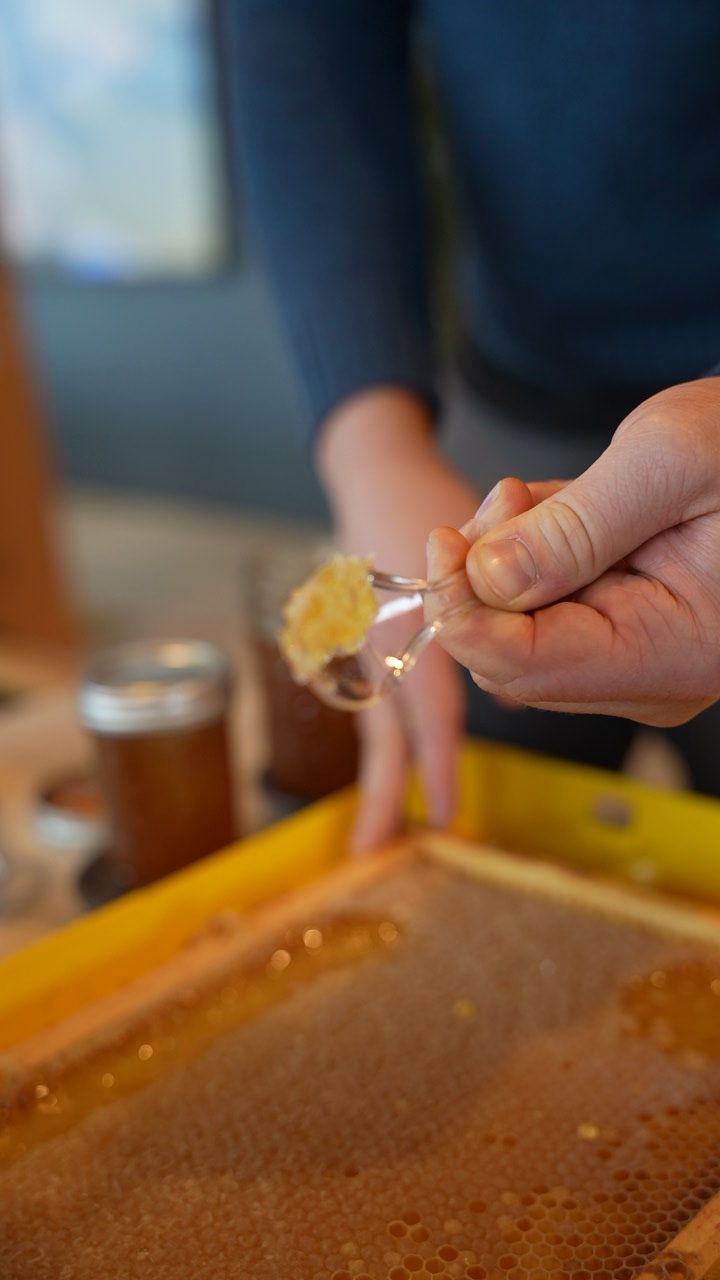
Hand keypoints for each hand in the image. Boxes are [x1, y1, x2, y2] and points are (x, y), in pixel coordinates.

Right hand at [316, 388, 478, 850]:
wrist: (371, 473)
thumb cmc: (425, 500)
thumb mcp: (464, 528)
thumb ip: (492, 565)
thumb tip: (511, 611)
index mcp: (405, 619)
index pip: (426, 700)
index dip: (434, 759)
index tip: (442, 813)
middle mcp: (378, 643)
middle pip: (384, 728)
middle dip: (385, 791)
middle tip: (374, 850)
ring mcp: (364, 649)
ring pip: (377, 726)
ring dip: (380, 780)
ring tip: (374, 836)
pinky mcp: (364, 650)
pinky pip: (378, 708)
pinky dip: (387, 748)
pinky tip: (392, 783)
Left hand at [427, 379, 719, 725]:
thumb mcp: (668, 461)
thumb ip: (574, 526)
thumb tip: (485, 579)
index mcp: (675, 653)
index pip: (525, 667)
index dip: (465, 611)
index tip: (445, 540)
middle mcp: (649, 677)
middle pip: (507, 656)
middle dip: (486, 576)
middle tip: (515, 496)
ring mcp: (631, 660)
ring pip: (512, 632)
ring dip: (506, 558)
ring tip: (548, 495)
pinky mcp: (616, 633)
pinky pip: (534, 610)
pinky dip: (526, 556)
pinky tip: (563, 512)